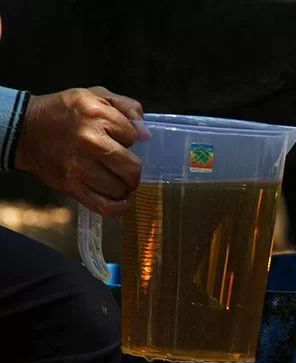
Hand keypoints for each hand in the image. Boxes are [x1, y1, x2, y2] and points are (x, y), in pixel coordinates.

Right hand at [15, 86, 144, 215]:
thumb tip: (145, 133)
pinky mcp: (71, 185)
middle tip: (125, 168)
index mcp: (96, 115)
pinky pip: (103, 205)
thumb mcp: (95, 95)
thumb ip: (126, 107)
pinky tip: (122, 202)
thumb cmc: (64, 112)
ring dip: (124, 187)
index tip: (117, 138)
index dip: (129, 138)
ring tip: (117, 180)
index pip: (133, 136)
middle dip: (133, 170)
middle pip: (132, 168)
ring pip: (120, 188)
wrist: (25, 130)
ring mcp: (79, 166)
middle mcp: (88, 141)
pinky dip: (117, 208)